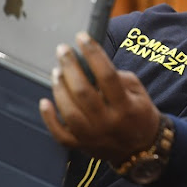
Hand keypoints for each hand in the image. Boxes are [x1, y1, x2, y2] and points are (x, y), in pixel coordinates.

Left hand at [39, 32, 160, 165]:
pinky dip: (49, 118)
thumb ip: (119, 78)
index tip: (82, 38)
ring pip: (69, 111)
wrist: (142, 149)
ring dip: (59, 88)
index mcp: (125, 106)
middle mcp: (108, 122)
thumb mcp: (139, 92)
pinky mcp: (82, 146)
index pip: (107, 75)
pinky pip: (60, 134)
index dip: (93, 54)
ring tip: (56, 72)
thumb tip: (92, 65)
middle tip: (62, 50)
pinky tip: (44, 102)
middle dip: (70, 67)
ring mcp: (93, 136)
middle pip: (83, 91)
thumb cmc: (139, 113)